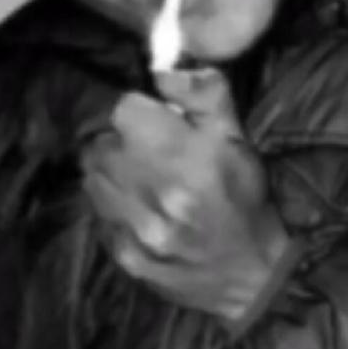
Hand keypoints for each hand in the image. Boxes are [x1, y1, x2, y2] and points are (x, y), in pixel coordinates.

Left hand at [80, 67, 291, 323]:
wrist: (254, 276)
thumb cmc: (245, 198)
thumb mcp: (236, 137)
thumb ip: (202, 94)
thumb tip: (162, 72)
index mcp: (182, 154)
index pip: (123, 110)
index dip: (138, 112)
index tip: (155, 124)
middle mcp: (153, 191)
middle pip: (101, 145)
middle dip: (120, 143)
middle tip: (147, 154)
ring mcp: (136, 228)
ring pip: (93, 180)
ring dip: (111, 174)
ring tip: (140, 181)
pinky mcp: (125, 256)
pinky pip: (99, 216)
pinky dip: (113, 208)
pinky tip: (139, 211)